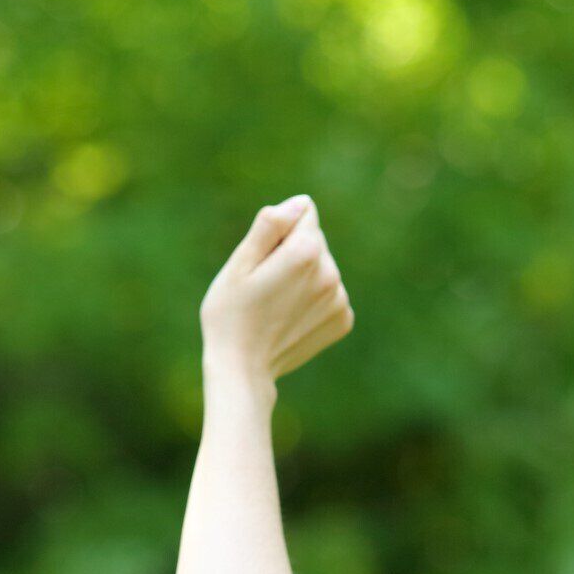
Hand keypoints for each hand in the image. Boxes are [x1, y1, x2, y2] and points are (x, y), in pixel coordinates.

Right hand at [200, 195, 353, 380]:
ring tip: (277, 304)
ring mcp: (339, 299)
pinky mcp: (343, 320)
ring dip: (303, 278)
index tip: (262, 259)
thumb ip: (271, 225)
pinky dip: (313, 301)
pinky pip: (330, 293)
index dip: (277, 232)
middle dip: (293, 253)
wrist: (243, 369)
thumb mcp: (239, 263)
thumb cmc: (231, 314)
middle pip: (315, 240)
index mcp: (305, 252)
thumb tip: (302, 204)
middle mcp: (330, 273)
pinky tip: (291, 318)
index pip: (303, 212)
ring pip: (323, 268)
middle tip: (265, 285)